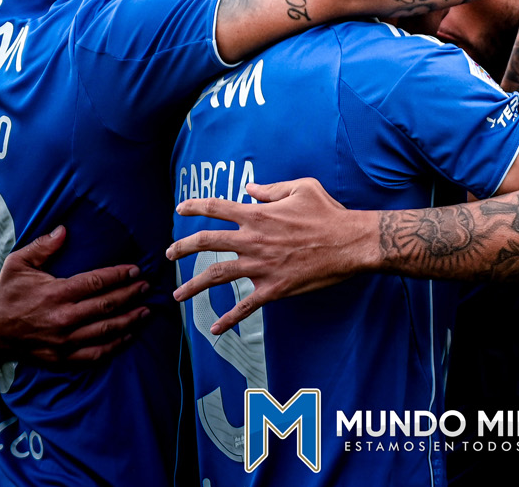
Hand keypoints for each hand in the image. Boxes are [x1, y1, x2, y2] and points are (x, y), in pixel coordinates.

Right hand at [0, 226, 150, 364]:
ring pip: (105, 331)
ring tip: (146, 310)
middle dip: (130, 295)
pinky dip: (115, 346)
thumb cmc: (5, 294)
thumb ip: (42, 246)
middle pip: (107, 306)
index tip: (135, 270)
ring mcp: (63, 342)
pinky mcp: (61, 359)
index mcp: (54, 293)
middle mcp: (62, 318)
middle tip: (146, 287)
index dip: (119, 276)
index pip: (96, 282)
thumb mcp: (18, 264)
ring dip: (130, 320)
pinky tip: (128, 336)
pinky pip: (95, 354)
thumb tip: (64, 229)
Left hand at [167, 178, 372, 334]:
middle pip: (206, 242)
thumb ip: (272, 188)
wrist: (350, 243)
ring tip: (177, 294)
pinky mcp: (273, 289)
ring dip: (193, 286)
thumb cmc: (328, 213)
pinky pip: (245, 307)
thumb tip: (250, 189)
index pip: (216, 207)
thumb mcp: (302, 188)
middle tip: (169, 254)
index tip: (180, 209)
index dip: (195, 206)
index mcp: (257, 215)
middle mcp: (253, 240)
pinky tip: (214, 330)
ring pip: (216, 276)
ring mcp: (261, 266)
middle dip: (182, 248)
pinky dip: (227, 320)